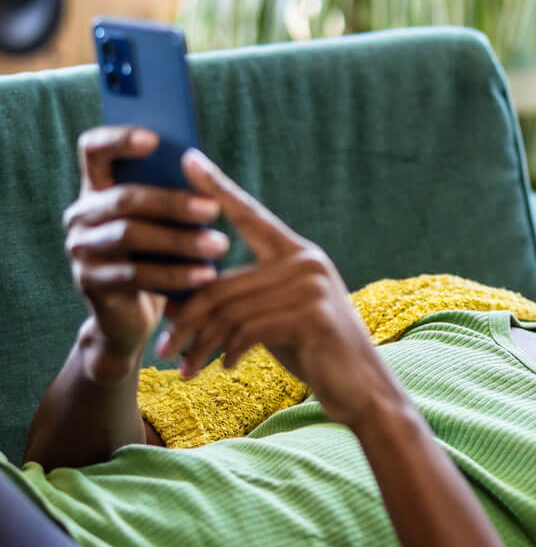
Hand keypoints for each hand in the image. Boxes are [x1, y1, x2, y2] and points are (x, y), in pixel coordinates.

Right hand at [63, 127, 227, 378]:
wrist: (127, 315)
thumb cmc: (154, 255)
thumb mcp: (160, 222)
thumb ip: (168, 191)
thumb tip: (202, 166)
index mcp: (97, 188)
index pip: (94, 149)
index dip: (120, 139)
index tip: (157, 139)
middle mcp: (81, 214)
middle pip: (124, 197)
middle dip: (173, 202)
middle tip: (214, 208)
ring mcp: (81, 249)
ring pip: (130, 236)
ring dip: (180, 241)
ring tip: (220, 245)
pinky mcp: (90, 282)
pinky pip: (136, 275)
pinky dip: (175, 275)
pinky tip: (206, 275)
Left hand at [157, 149, 399, 427]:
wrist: (360, 387)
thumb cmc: (312, 350)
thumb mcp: (269, 319)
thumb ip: (237, 301)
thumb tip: (173, 301)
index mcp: (297, 253)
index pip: (250, 214)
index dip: (218, 187)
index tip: (189, 159)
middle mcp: (306, 260)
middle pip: (222, 282)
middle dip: (187, 319)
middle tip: (163, 350)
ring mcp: (312, 285)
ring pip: (229, 311)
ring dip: (202, 345)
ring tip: (186, 368)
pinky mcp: (312, 315)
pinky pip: (247, 330)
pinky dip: (228, 352)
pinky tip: (225, 368)